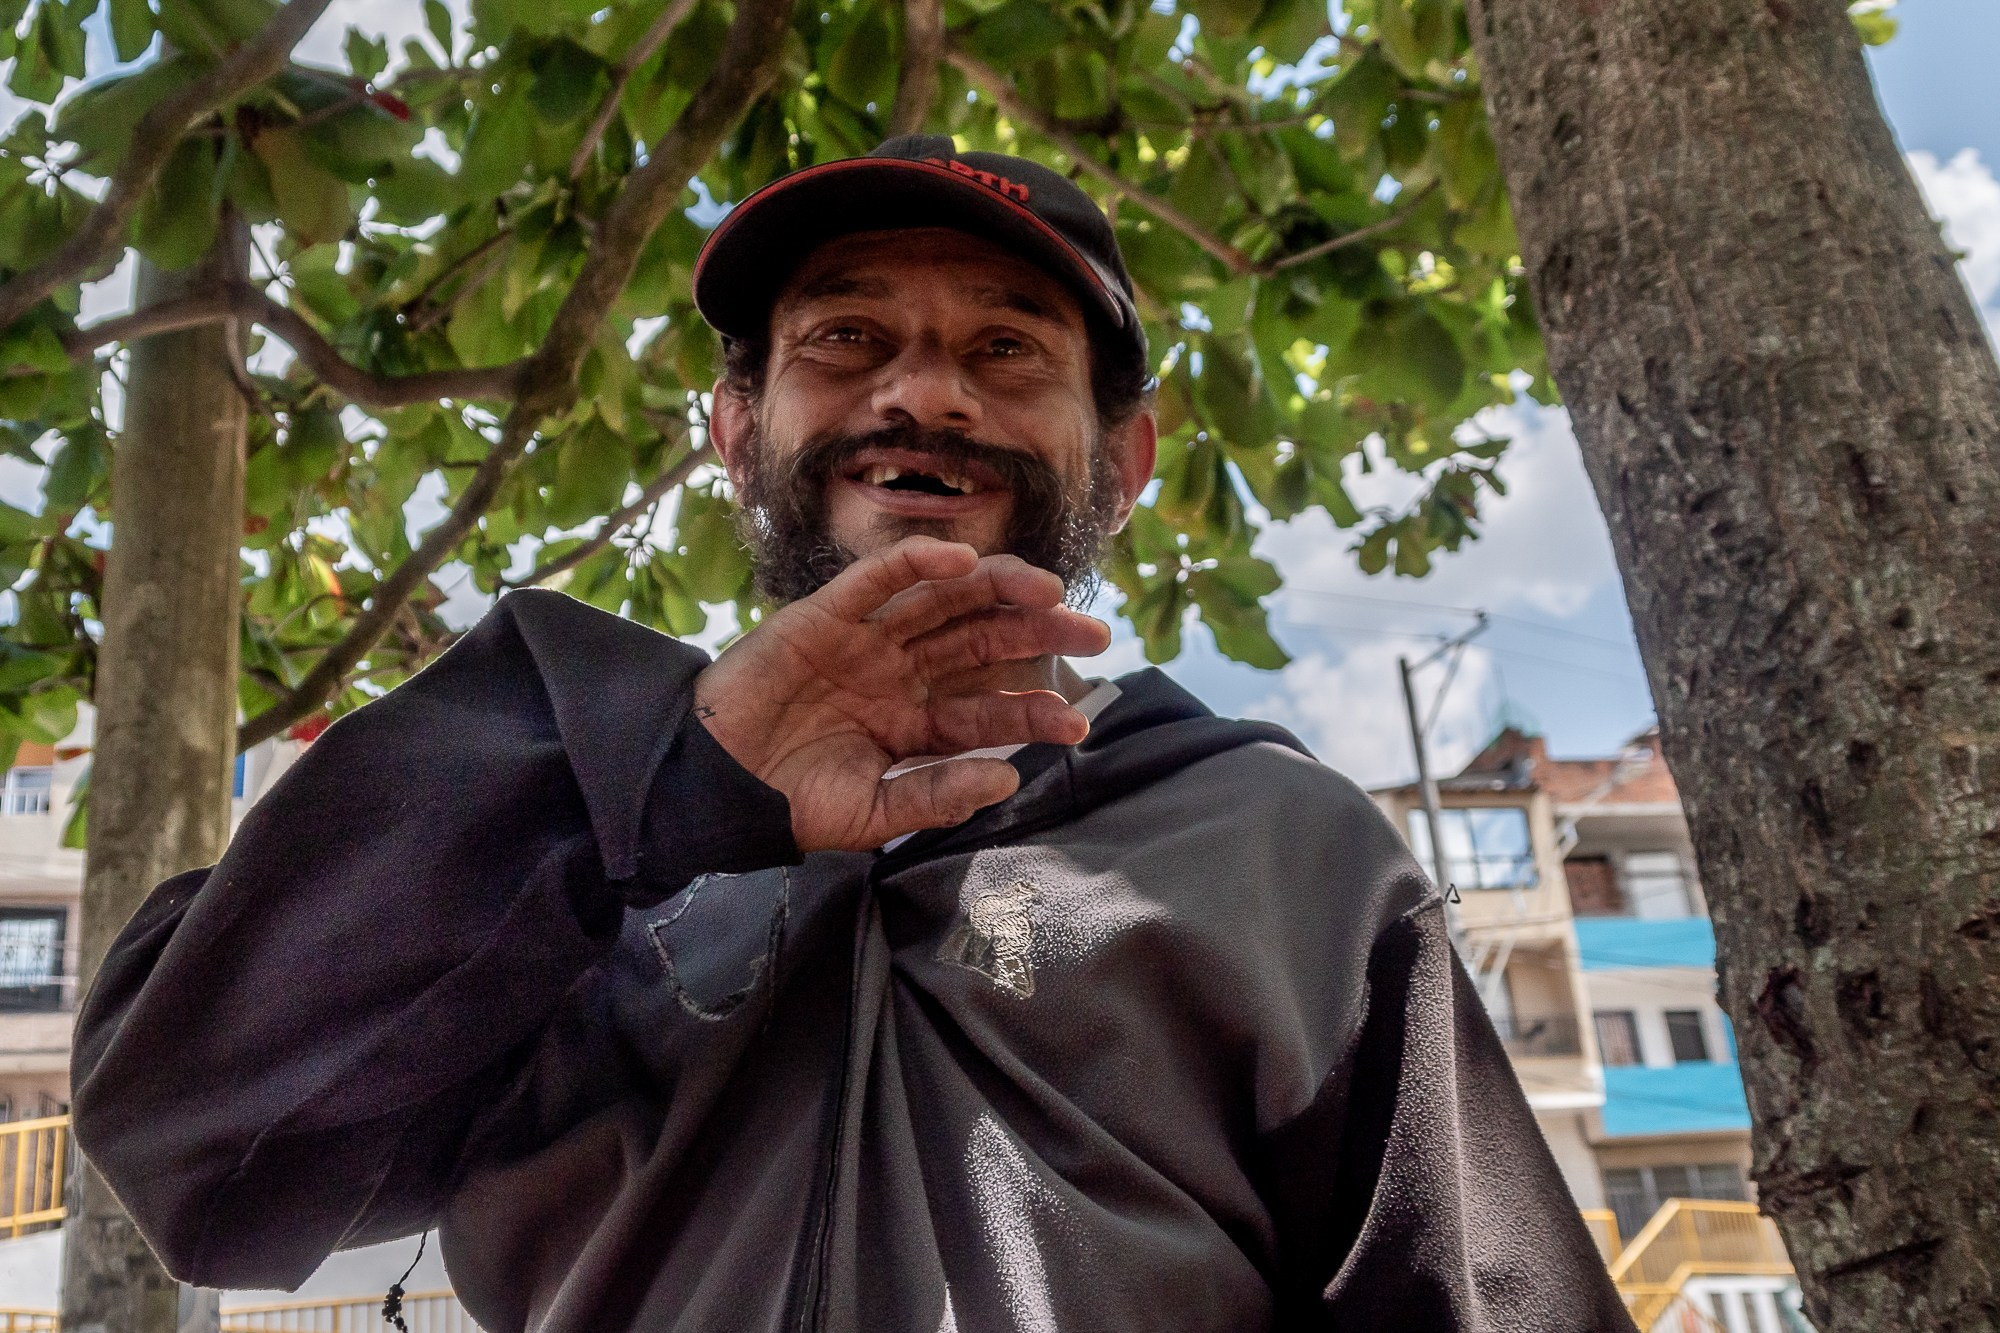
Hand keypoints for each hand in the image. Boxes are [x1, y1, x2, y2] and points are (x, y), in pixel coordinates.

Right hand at [692, 537, 1109, 851]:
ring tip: (1049, 593)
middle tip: (1095, 635)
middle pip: (982, 640)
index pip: (986, 708)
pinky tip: (960, 562)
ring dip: (997, 588)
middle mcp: (898, 672)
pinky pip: (877, 580)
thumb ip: (937, 795)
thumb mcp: (872, 812)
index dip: (1032, 712)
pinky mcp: (824, 615)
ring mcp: (866, 640)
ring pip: (943, 601)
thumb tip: (1008, 778)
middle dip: (1039, 634)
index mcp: (912, 721)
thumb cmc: (788, 801)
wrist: (712, 785)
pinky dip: (916, 563)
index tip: (1078, 723)